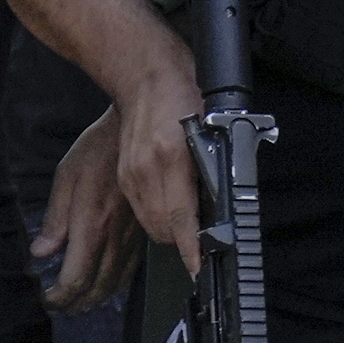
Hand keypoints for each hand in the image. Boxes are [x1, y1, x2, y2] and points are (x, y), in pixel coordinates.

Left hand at [34, 109, 137, 311]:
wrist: (139, 134)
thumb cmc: (99, 150)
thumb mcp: (67, 177)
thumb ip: (55, 219)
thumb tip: (41, 253)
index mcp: (93, 224)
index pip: (76, 276)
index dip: (60, 295)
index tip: (47, 299)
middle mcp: (116, 236)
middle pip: (97, 287)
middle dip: (76, 303)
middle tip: (60, 307)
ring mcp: (134, 237)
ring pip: (116, 282)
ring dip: (96, 298)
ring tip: (78, 304)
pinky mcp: (143, 232)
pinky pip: (130, 269)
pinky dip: (115, 284)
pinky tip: (105, 285)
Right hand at [112, 51, 207, 265]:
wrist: (145, 77)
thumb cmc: (183, 96)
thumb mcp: (212, 128)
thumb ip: (212, 168)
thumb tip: (220, 207)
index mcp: (170, 156)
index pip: (180, 215)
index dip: (190, 246)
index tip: (197, 265)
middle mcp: (146, 169)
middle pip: (162, 227)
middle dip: (183, 241)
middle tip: (202, 240)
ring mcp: (131, 174)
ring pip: (150, 223)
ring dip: (169, 231)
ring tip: (186, 225)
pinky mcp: (123, 175)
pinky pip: (140, 210)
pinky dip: (156, 216)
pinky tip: (168, 207)